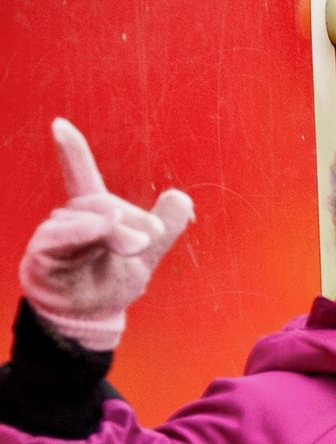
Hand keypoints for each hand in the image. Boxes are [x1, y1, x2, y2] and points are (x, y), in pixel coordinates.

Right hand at [17, 119, 193, 351]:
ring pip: (86, 217)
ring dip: (115, 230)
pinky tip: (100, 228)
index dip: (73, 152)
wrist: (92, 318)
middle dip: (130, 216)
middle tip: (151, 237)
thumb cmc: (111, 283)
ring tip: (135, 247)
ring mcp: (55, 236)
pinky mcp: (44, 254)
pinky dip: (83, 230)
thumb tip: (184, 198)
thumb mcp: (147, 255)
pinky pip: (62, 236)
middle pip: (100, 201)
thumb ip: (166, 228)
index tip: (60, 125)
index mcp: (94, 216)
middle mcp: (71, 220)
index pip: (82, 177)